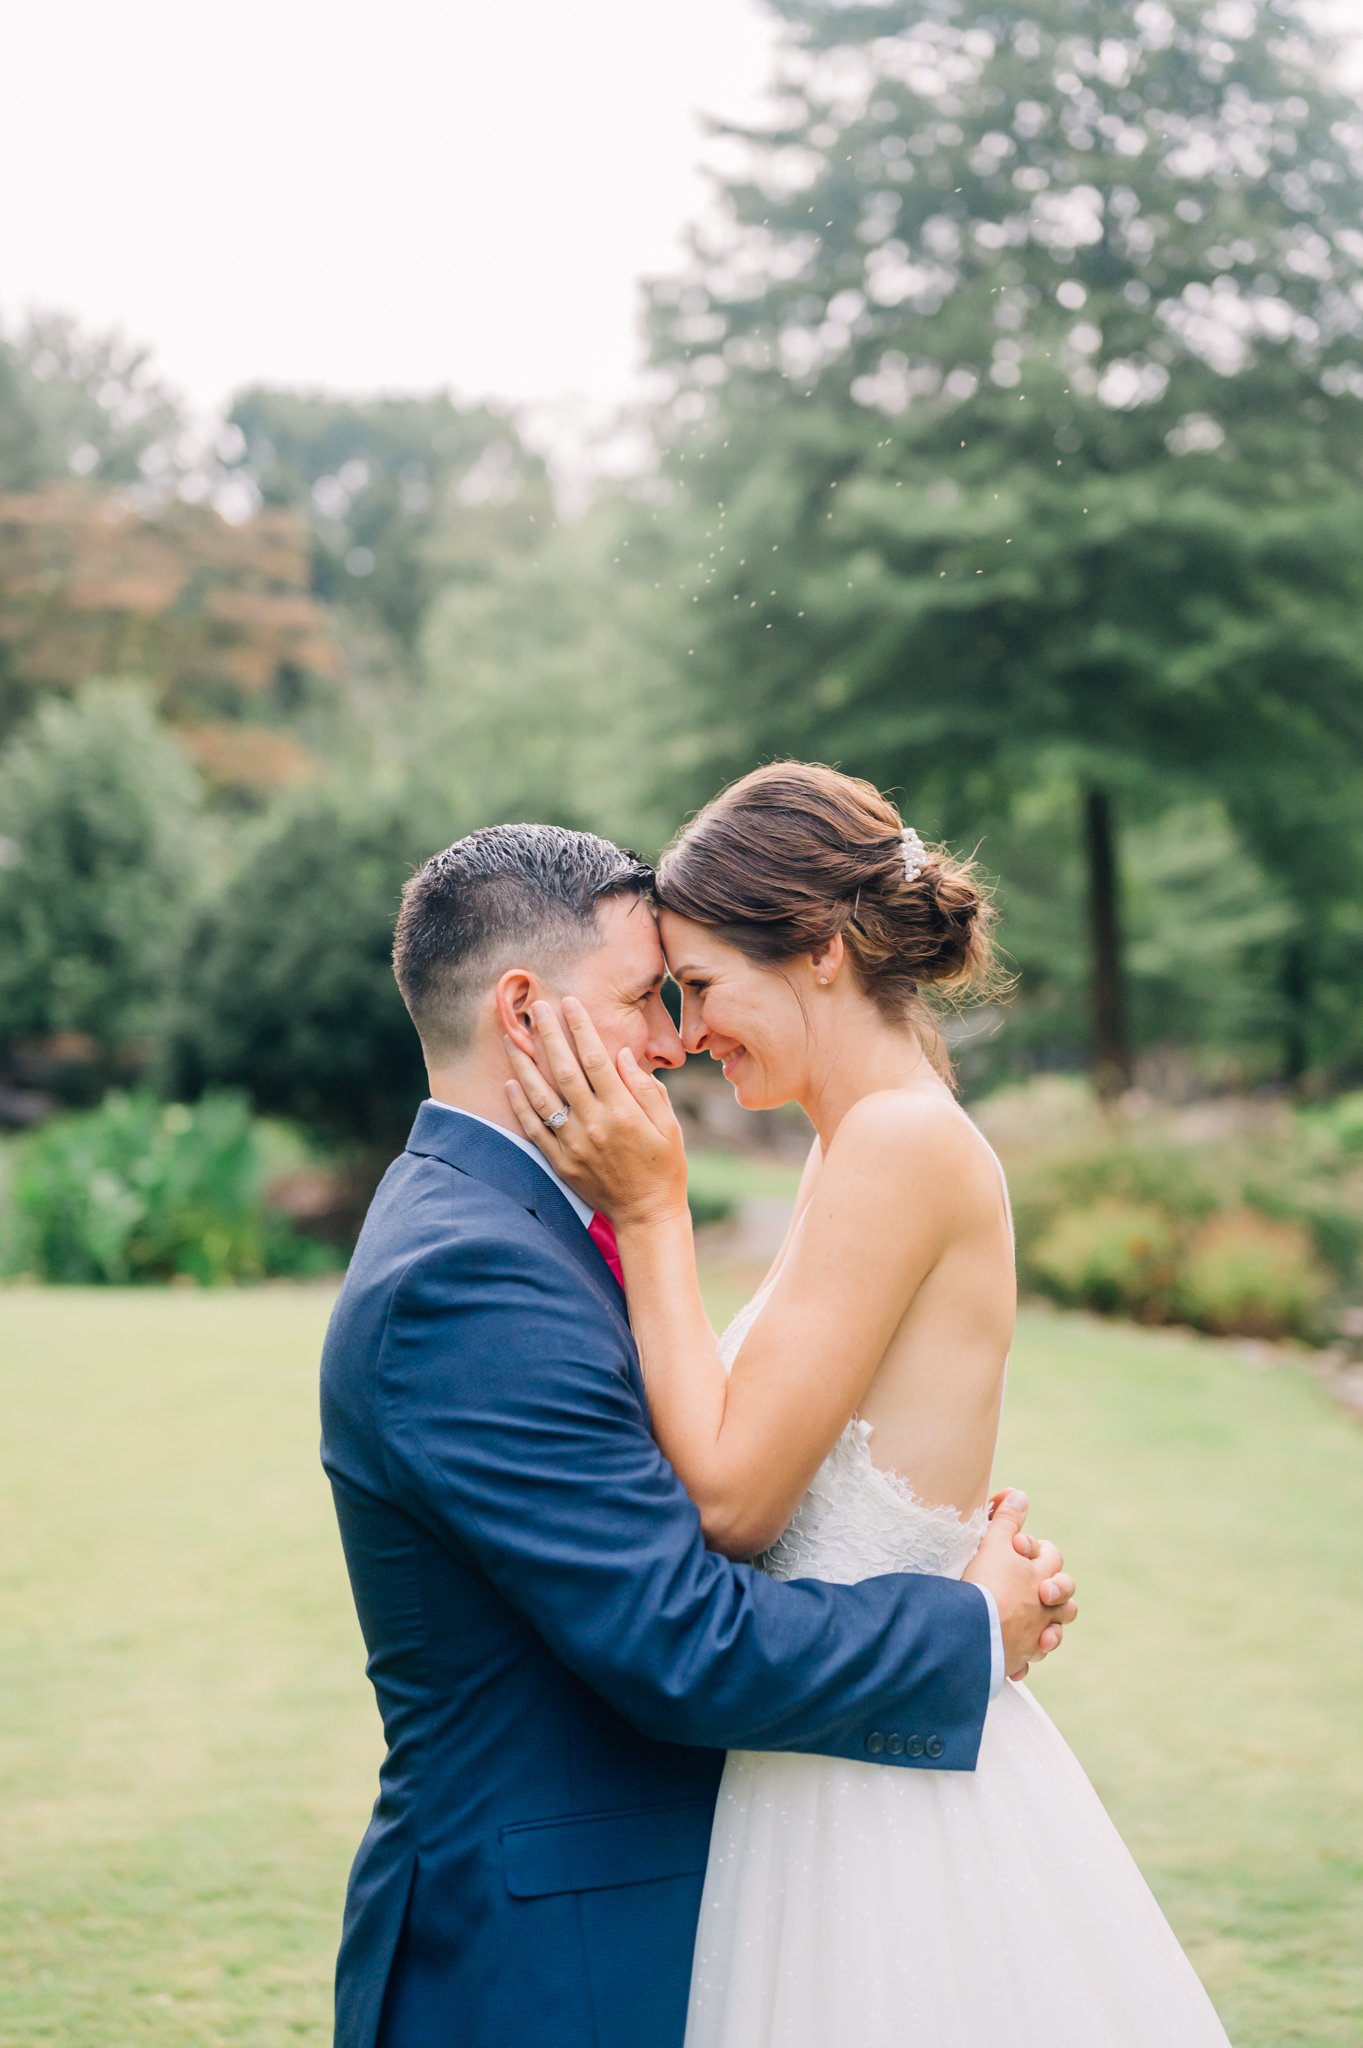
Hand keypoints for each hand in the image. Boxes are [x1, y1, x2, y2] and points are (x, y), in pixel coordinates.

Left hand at [504, 997, 689, 1226]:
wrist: (646, 1215)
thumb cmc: (664, 1166)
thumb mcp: (668, 1125)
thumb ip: (645, 1089)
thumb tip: (622, 1055)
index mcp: (623, 1112)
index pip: (596, 1060)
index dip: (581, 1028)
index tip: (569, 1003)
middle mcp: (594, 1125)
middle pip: (564, 1071)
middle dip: (548, 1035)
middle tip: (535, 1008)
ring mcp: (573, 1145)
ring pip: (541, 1097)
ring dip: (524, 1065)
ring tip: (511, 1039)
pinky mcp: (561, 1162)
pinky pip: (534, 1129)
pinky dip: (520, 1105)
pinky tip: (510, 1083)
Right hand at [962, 1489, 1077, 1681]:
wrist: (975, 1630)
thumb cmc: (986, 1583)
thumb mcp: (994, 1543)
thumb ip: (1007, 1519)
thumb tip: (1020, 1496)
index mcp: (1040, 1579)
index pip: (1052, 1557)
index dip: (1037, 1548)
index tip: (1015, 1545)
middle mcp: (1043, 1609)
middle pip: (1065, 1600)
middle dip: (1055, 1591)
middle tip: (1037, 1586)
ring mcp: (1033, 1636)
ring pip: (1055, 1632)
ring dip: (1047, 1627)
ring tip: (1034, 1622)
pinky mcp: (1018, 1659)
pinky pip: (1029, 1660)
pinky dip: (1024, 1656)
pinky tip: (1015, 1654)